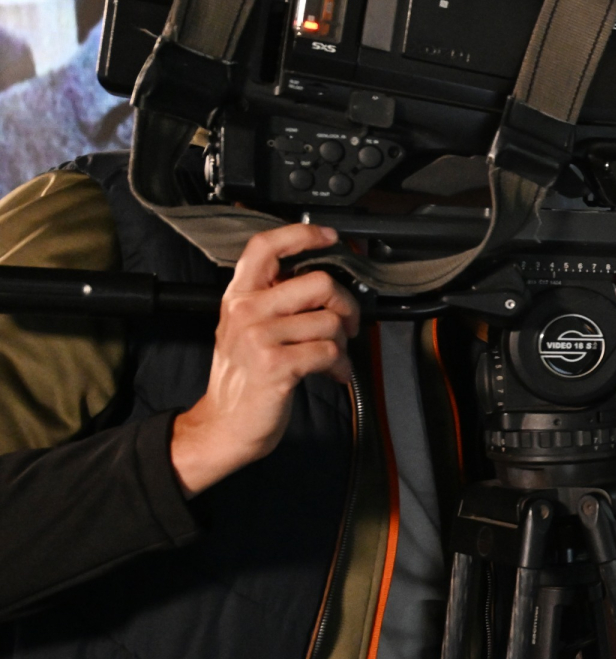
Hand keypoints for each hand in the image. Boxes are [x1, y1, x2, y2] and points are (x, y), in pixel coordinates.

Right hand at [171, 223, 360, 497]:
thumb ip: (275, 300)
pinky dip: (340, 367)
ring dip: (343, 344)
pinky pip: (330, 352)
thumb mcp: (249, 329)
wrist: (226, 425)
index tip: (330, 237)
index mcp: (239, 296)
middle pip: (319, 282)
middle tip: (347, 325)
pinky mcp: (275, 364)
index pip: (265, 247)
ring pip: (331, 322)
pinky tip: (331, 374)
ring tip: (331, 358)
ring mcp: (258, 336)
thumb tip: (324, 282)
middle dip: (346, 305)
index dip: (302, 233)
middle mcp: (245, 310)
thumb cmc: (245, 378)